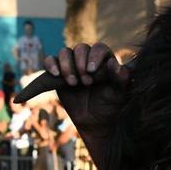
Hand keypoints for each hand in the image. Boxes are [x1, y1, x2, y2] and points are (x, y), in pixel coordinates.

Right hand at [14, 43, 128, 142]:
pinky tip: (56, 74)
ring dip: (67, 66)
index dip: (94, 56)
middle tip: (85, 82)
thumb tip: (113, 63)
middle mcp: (88, 59)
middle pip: (80, 48)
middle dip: (80, 64)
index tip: (91, 70)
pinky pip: (50, 60)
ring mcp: (72, 64)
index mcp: (105, 60)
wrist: (94, 121)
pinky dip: (50, 64)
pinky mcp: (58, 73)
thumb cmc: (110, 105)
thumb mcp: (119, 94)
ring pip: (64, 52)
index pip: (99, 48)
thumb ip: (120, 79)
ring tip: (72, 83)